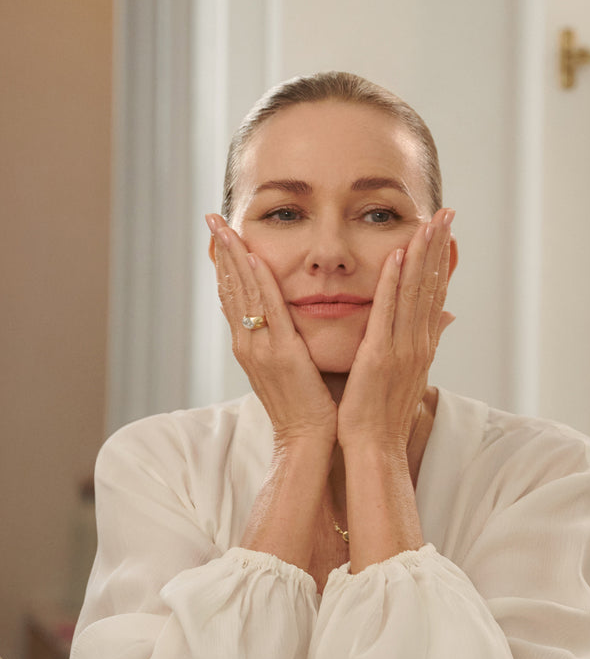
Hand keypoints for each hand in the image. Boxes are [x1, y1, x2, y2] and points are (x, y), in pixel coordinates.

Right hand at [207, 213, 336, 448]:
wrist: (308, 441)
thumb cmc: (307, 407)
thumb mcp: (290, 368)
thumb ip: (284, 342)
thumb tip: (286, 321)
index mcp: (251, 347)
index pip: (234, 297)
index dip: (226, 265)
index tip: (221, 235)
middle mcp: (249, 345)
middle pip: (231, 288)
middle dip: (222, 251)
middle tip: (212, 217)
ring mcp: (261, 349)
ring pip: (244, 293)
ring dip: (234, 256)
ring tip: (224, 226)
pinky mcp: (282, 354)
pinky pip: (269, 311)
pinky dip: (259, 283)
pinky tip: (253, 257)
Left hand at [336, 208, 455, 451]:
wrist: (374, 449)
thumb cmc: (381, 417)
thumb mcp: (405, 376)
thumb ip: (420, 345)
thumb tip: (442, 321)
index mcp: (421, 347)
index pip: (435, 296)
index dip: (442, 263)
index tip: (446, 232)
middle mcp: (418, 344)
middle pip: (432, 287)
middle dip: (439, 248)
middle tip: (447, 213)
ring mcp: (403, 349)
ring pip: (417, 293)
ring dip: (424, 255)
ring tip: (430, 221)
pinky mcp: (381, 356)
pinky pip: (390, 312)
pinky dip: (396, 283)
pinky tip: (400, 255)